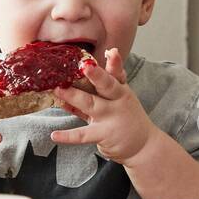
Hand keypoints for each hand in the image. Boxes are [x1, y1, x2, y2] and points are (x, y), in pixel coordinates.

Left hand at [50, 47, 159, 163]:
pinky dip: (68, 136)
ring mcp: (111, 118)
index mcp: (120, 90)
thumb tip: (73, 79)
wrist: (143, 146)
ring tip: (58, 90)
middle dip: (97, 75)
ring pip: (90, 104)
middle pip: (107, 85)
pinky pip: (83, 135)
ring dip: (74, 96)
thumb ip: (95, 91)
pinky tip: (55, 135)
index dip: (115, 63)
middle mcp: (117, 101)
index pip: (117, 74)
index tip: (112, 52)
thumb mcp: (115, 101)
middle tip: (85, 65)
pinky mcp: (104, 134)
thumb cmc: (125, 119)